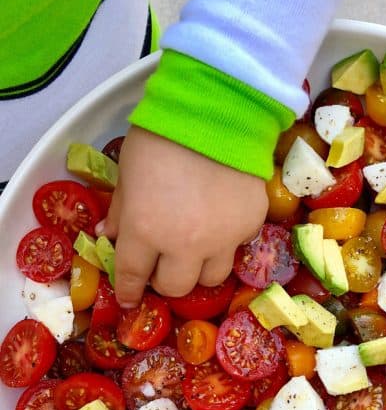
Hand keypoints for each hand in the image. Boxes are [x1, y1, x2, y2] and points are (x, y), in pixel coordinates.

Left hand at [97, 126, 267, 306]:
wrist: (218, 112)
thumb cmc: (161, 137)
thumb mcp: (127, 172)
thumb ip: (121, 210)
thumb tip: (110, 235)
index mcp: (145, 231)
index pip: (132, 276)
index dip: (128, 291)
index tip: (129, 298)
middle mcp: (184, 245)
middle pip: (175, 287)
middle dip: (165, 279)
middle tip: (163, 265)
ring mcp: (222, 239)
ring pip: (211, 278)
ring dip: (198, 268)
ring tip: (196, 249)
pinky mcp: (250, 226)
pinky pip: (236, 247)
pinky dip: (225, 242)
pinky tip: (220, 220)